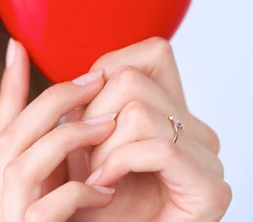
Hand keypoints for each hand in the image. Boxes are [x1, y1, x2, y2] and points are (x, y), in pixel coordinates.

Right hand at [0, 39, 118, 220]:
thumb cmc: (50, 217)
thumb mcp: (48, 171)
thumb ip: (51, 136)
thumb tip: (70, 101)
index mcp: (6, 160)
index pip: (3, 112)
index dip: (10, 78)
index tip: (17, 44)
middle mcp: (1, 179)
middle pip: (15, 128)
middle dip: (55, 100)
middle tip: (96, 80)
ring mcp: (11, 207)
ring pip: (26, 160)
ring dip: (68, 139)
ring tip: (107, 128)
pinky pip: (49, 207)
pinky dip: (78, 194)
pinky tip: (106, 191)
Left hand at [70, 37, 231, 220]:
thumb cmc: (88, 200)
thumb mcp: (77, 139)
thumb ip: (78, 98)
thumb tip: (42, 58)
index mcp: (174, 111)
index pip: (152, 52)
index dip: (105, 73)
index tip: (83, 113)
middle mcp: (196, 129)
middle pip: (132, 79)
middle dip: (90, 117)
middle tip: (85, 158)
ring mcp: (208, 158)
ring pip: (138, 111)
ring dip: (99, 147)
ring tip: (94, 176)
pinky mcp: (210, 190)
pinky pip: (157, 148)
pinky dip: (118, 164)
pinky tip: (104, 186)